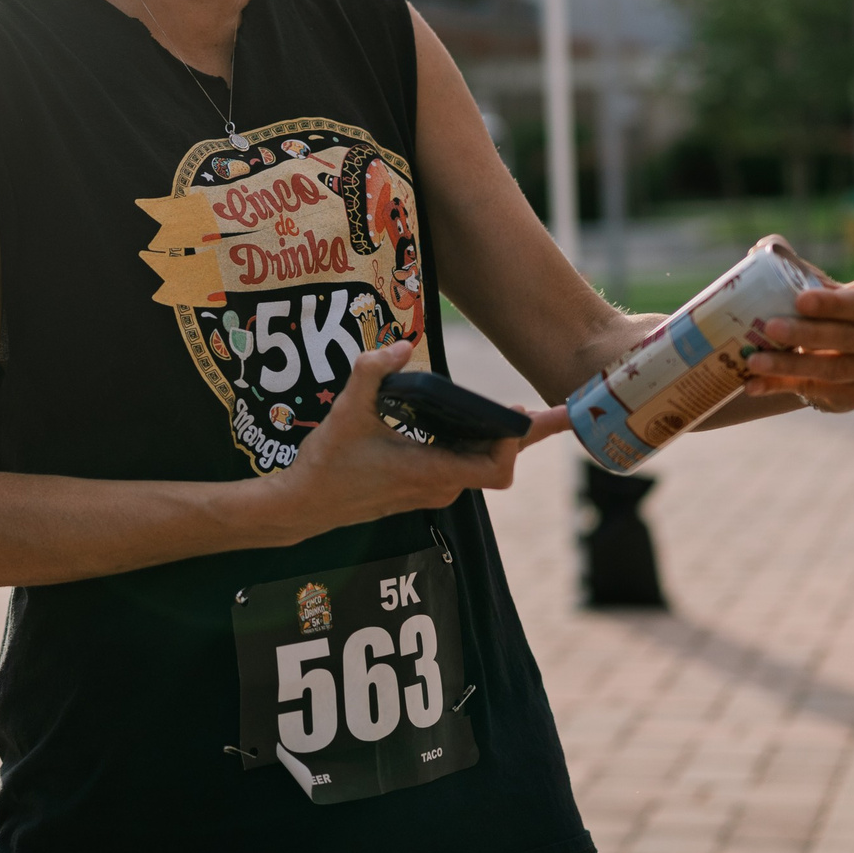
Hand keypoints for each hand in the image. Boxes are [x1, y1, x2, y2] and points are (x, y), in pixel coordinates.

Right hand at [279, 341, 569, 536]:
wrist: (303, 506)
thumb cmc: (326, 464)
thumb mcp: (346, 412)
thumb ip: (372, 372)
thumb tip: (401, 346)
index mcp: (430, 468)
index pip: (498, 464)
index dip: (523, 439)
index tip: (541, 414)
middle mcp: (439, 485)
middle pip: (499, 462)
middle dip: (523, 435)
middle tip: (550, 409)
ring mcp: (432, 490)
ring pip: (482, 465)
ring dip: (498, 440)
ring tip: (515, 412)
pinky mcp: (422, 489)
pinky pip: (464, 467)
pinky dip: (476, 446)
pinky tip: (469, 423)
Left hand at [744, 272, 853, 414]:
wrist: (838, 348)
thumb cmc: (829, 307)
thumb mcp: (820, 284)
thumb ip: (793, 264)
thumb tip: (762, 247)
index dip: (834, 304)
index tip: (799, 301)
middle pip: (850, 338)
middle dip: (807, 334)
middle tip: (769, 327)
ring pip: (834, 370)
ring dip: (790, 366)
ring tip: (753, 360)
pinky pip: (822, 393)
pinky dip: (783, 387)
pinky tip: (753, 385)